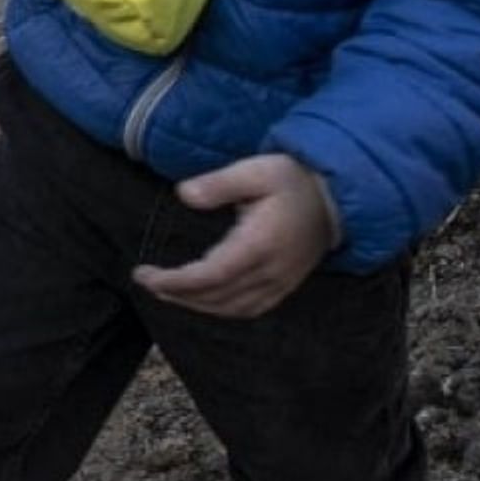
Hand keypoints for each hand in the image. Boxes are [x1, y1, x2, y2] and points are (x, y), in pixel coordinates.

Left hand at [133, 155, 335, 318]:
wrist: (335, 199)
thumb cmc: (291, 180)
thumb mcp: (256, 170)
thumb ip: (219, 184)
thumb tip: (184, 194)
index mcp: (259, 244)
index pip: (210, 275)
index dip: (176, 281)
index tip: (146, 275)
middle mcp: (270, 271)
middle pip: (217, 296)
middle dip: (177, 293)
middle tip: (145, 280)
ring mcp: (280, 282)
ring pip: (232, 308)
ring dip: (196, 305)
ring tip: (166, 291)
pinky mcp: (285, 285)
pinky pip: (250, 309)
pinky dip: (222, 310)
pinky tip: (203, 301)